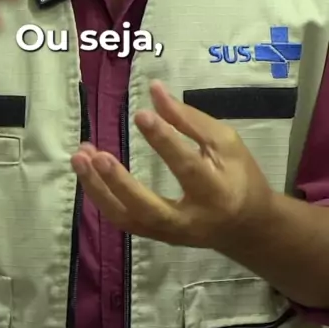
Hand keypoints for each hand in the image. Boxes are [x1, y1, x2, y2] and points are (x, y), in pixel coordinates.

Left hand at [71, 81, 274, 251]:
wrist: (248, 227)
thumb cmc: (239, 176)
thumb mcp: (225, 142)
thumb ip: (189, 119)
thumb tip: (155, 90)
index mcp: (216, 191)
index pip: (186, 167)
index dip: (163, 141)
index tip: (140, 114)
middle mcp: (190, 220)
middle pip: (150, 208)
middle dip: (120, 183)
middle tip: (96, 155)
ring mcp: (170, 234)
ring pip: (129, 219)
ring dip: (100, 190)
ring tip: (80, 157)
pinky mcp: (156, 237)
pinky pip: (124, 221)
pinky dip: (102, 198)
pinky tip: (88, 172)